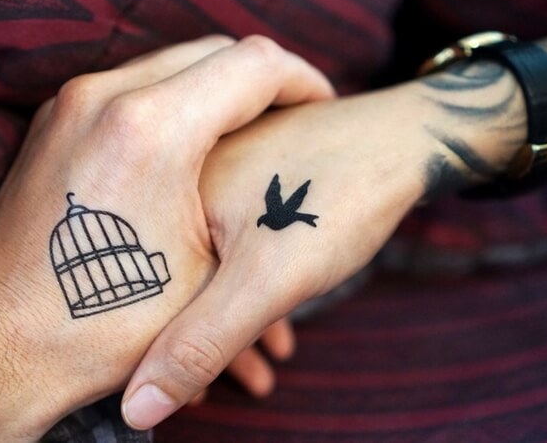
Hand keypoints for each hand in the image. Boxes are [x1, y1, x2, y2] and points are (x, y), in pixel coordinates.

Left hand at [0, 34, 333, 441]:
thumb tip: (287, 194)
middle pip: (212, 53)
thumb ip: (255, 212)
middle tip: (293, 113)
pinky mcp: (53, 127)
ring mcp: (69, 109)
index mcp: (152, 129)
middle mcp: (102, 100)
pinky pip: (131, 92)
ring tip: (250, 131)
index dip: (304, 81)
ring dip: (217, 92)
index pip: (257, 64)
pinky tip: (191, 151)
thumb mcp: (204, 285)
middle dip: (263, 82)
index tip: (323, 105)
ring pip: (170, 68)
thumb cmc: (98, 324)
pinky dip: (173, 106)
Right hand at [122, 65, 528, 428]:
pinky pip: (236, 249)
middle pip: (181, 284)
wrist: (404, 138)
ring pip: (213, 270)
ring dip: (239, 325)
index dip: (165, 355)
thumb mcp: (269, 280)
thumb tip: (141, 407)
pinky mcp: (249, 183)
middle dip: (209, 347)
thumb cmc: (338, 200)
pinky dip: (256, 290)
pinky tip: (282, 327)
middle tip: (240, 387)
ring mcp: (217, 179)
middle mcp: (184, 183)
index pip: (147, 294)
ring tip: (267, 373)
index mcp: (169, 196)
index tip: (195, 398)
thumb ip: (204, 342)